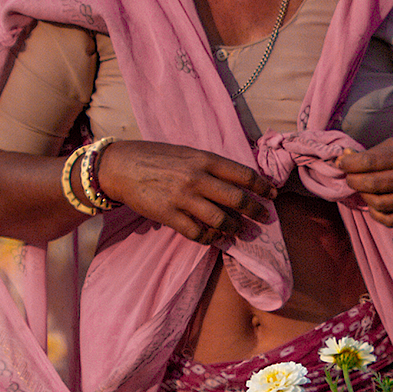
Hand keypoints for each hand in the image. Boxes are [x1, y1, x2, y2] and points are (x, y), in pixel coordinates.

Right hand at [95, 140, 275, 243]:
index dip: (262, 186)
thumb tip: (236, 181)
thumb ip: (209, 166)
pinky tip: (213, 237)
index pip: (243, 174)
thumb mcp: (186, 153)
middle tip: (264, 218)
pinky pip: (197, 232)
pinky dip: (209, 238)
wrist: (120, 166)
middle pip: (237, 199)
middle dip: (256, 211)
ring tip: (238, 231)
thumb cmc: (155, 157)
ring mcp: (182, 197)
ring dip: (234, 228)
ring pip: (220, 220)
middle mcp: (197, 178)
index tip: (272, 194)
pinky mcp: (168, 215)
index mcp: (204, 159)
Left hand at [336, 135, 392, 227]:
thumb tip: (344, 158)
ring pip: (379, 204)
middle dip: (353, 180)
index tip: (341, 162)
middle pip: (372, 184)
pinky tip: (374, 203)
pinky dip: (376, 213)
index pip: (370, 162)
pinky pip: (390, 220)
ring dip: (363, 196)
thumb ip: (373, 152)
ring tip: (364, 188)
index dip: (349, 163)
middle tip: (350, 176)